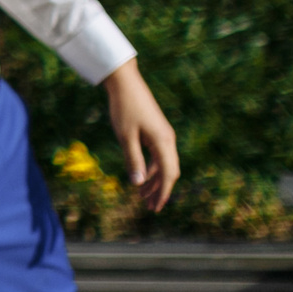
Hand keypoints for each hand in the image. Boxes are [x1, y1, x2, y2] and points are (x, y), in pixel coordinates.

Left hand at [100, 61, 178, 212]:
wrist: (125, 83)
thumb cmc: (124, 108)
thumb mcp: (125, 136)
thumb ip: (133, 160)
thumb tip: (139, 183)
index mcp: (163, 142)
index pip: (168, 174)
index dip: (163, 193)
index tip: (156, 208)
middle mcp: (168, 140)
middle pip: (168, 172)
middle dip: (160, 190)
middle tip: (149, 207)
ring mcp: (163, 135)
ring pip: (163, 164)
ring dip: (154, 180)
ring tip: (142, 196)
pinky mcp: (156, 131)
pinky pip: (157, 155)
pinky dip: (151, 167)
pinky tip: (141, 176)